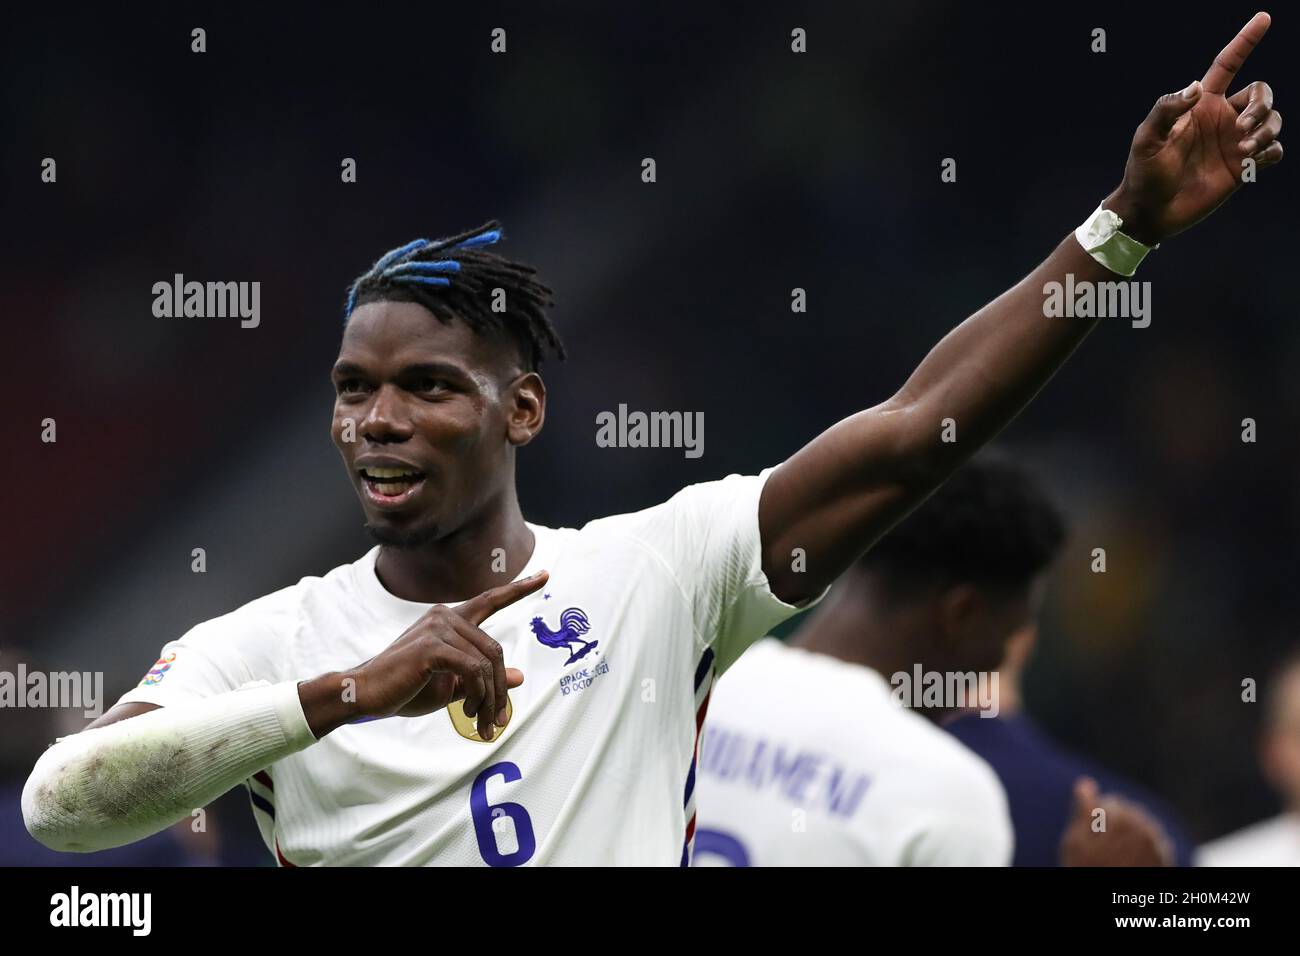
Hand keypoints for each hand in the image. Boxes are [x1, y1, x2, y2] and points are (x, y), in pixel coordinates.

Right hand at [343, 571, 546, 739]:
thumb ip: (482, 678)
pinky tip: (466, 713)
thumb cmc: (405, 688)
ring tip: (480, 723)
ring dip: (489, 699)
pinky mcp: (432, 646)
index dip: (520, 588)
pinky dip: (478, 695)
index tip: (545, 575)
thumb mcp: (451, 686)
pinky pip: (473, 670)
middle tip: (495, 722)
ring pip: (487, 663)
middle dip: (498, 691)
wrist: (365, 694)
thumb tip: (518, 676)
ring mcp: (438, 627)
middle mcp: (445, 615)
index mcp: (449, 620)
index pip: (490, 600)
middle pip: (494, 650)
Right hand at [1059, 777, 1173, 866]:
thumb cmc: (1088, 870)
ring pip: (1142, 827)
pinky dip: (1142, 848)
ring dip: (1131, 835)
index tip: (1092, 839)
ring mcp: (1157, 842)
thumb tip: (1085, 783)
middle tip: (1103, 849)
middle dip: (1117, 825)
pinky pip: (1153, 842)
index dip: (1098, 819)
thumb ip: (1083, 809)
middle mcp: (1145, 826)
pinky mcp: (1164, 856)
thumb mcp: (1076, 840)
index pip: (1113, 803)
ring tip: (1117, 855)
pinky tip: (1130, 861)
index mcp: (1122, 816)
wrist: (1114, 900)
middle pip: (1130, 813)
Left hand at [1106, 11, 1281, 243]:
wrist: (1151, 211)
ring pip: (1273, 119)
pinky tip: (1252, 161)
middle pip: (1261, 92)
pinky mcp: (1243, 166)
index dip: (1245, 41)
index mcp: (1201, 105)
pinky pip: (1275, 150)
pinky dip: (1271, 151)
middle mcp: (1222, 119)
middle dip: (1261, 104)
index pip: (1228, 64)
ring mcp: (1234, 142)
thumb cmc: (1144, 172)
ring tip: (1244, 149)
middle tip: (1240, 129)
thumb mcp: (1147, 139)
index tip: (1264, 18)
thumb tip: (1197, 85)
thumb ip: (1167, 109)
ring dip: (1266, 129)